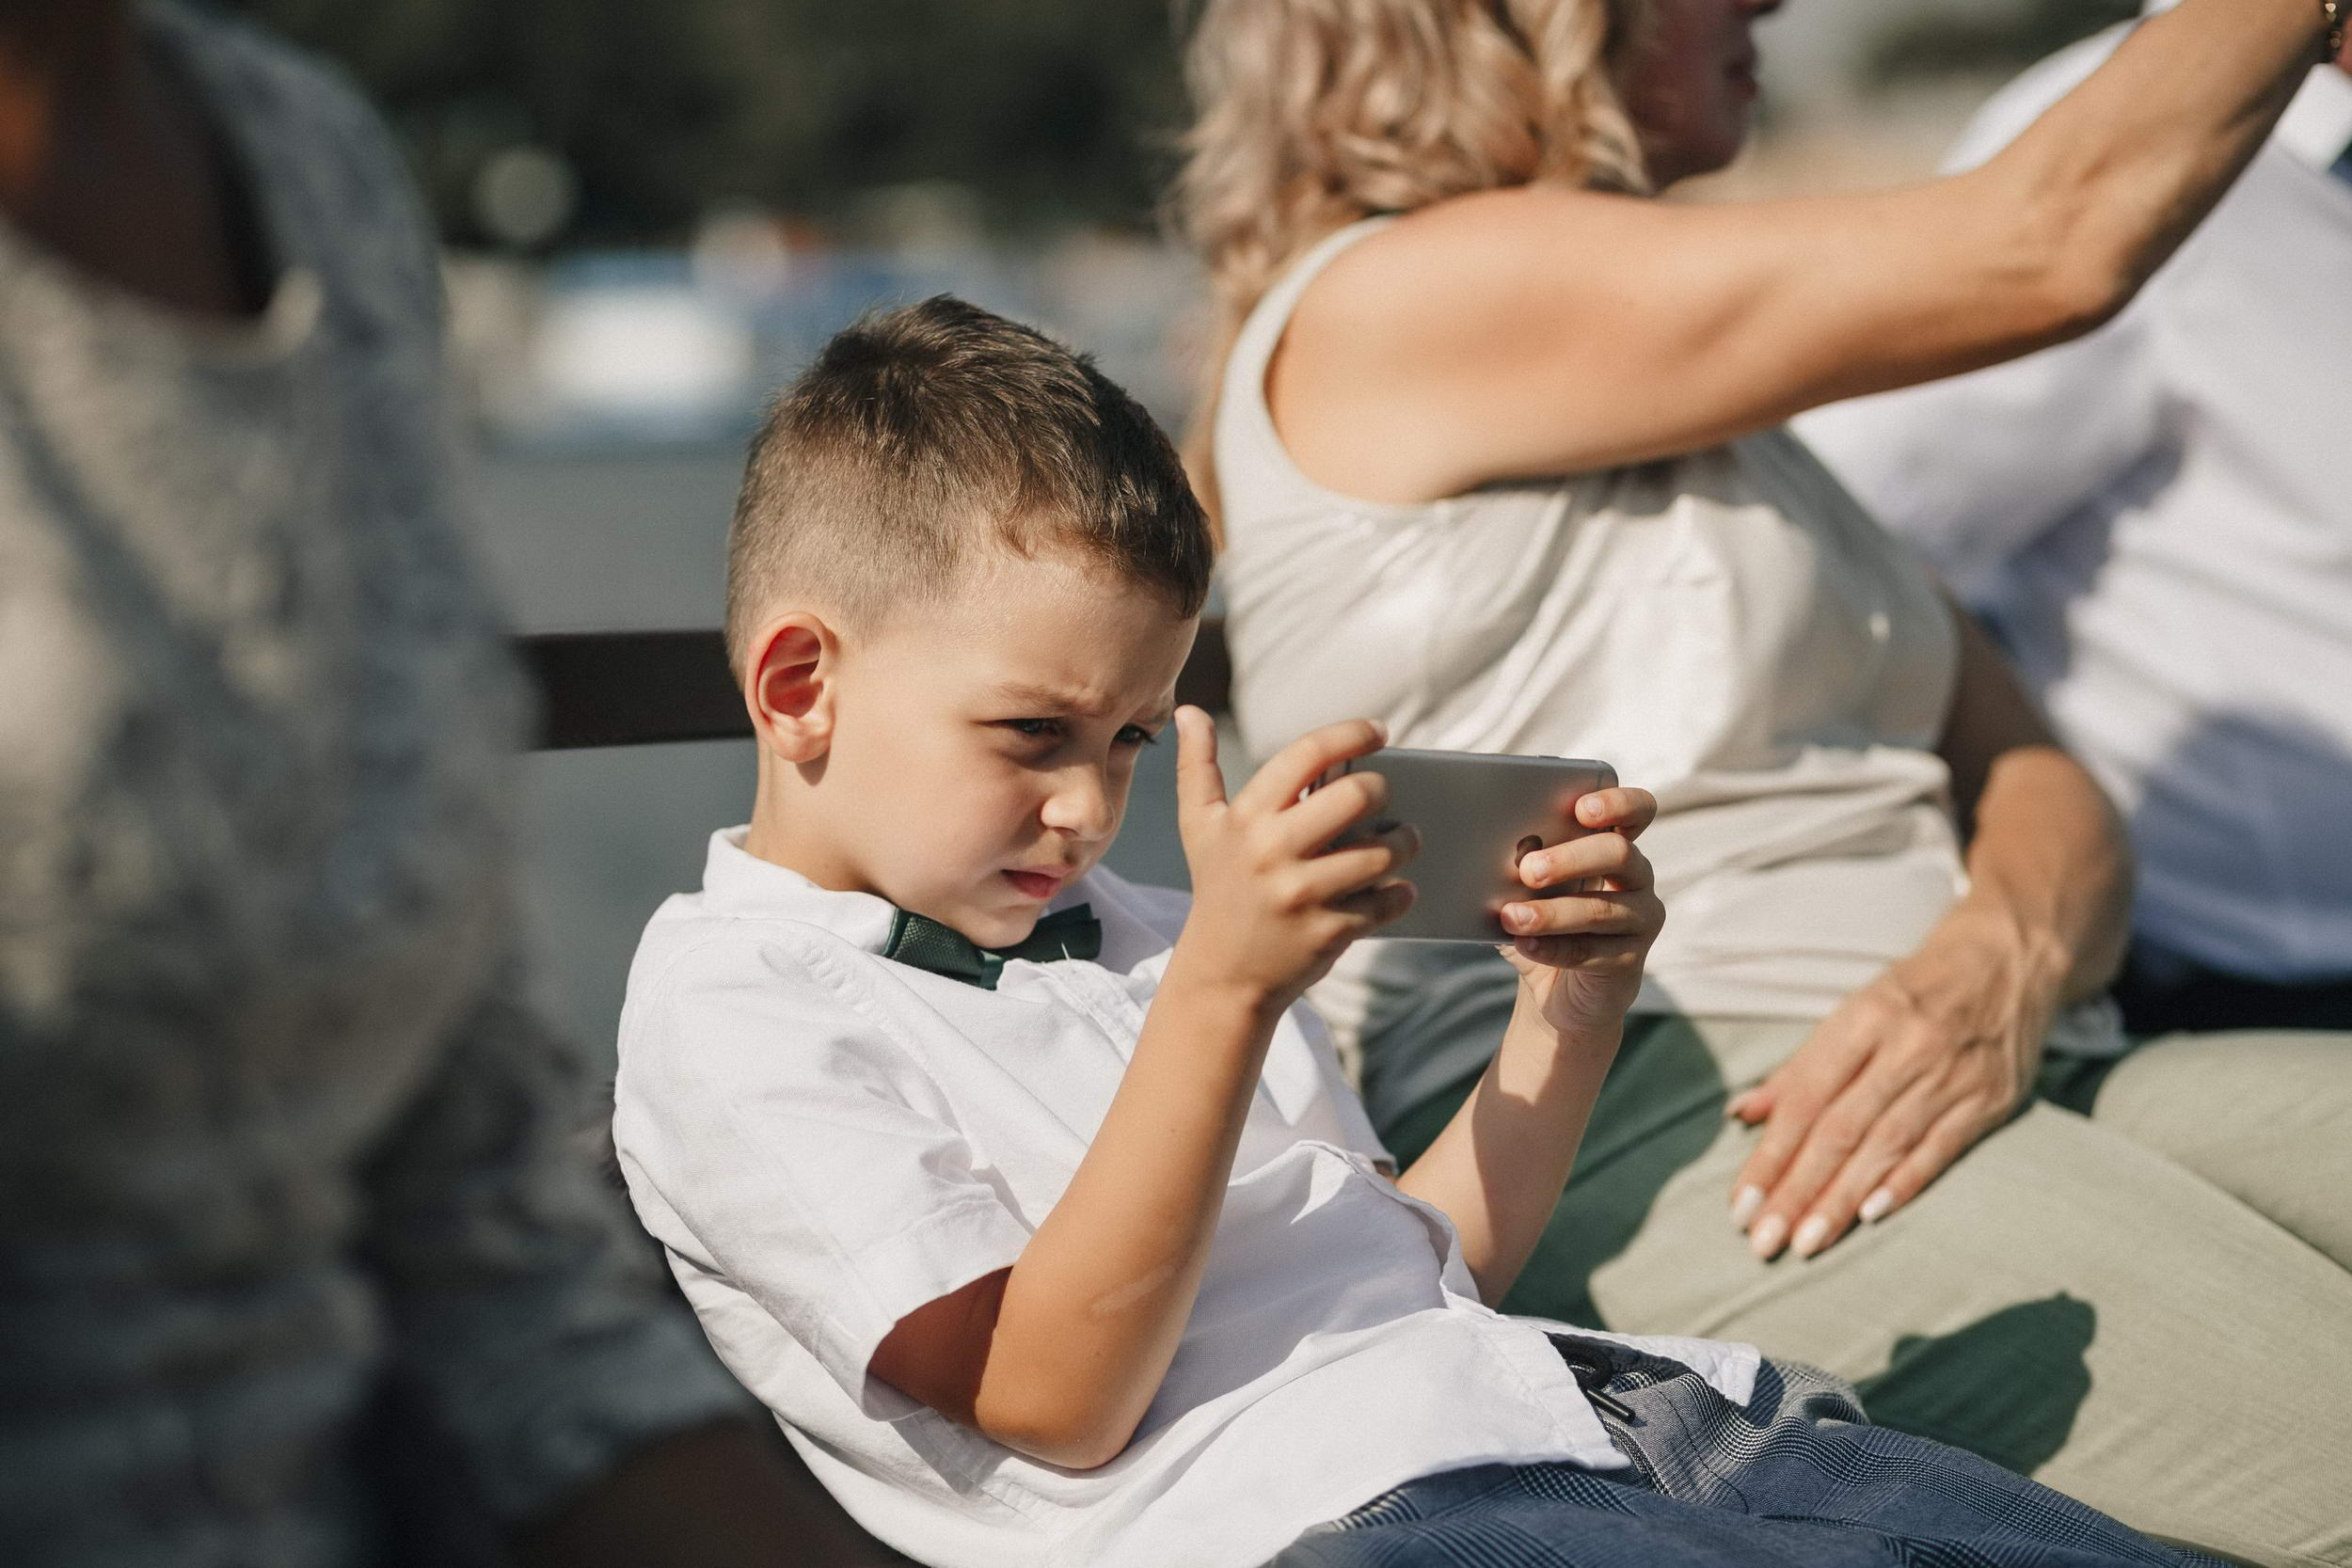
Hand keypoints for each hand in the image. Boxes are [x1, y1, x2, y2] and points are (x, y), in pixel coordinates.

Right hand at [1168, 708, 1417, 1014]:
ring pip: (1383, 851)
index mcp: (1248, 817)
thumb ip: (1196, 767)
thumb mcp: (1200, 827)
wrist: (1222, 974)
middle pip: (1357, 796)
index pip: (1308, 754)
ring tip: (1399, 841)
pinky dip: (1400, 893)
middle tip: (1382, 797)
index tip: (1379, 732)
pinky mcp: (1329, 931)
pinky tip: (1395, 888)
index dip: (1352, 733)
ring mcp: (1303, 894)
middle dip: (1382, 790)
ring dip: (1403, 841)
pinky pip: (1388, 901)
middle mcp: (1273, 851)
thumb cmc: (1218, 889)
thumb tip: (1189, 712)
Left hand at [1496, 787, 1662, 1034]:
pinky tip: (1523, 944)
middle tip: (1528, 870)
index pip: (1636, 811)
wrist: (1555, 992)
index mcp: (1613, 845)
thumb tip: (1507, 851)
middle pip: (1618, 853)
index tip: (1582, 809)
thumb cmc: (1540, 923)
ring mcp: (1640, 919)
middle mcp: (1637, 877)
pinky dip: (1553, 947)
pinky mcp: (1630, 961)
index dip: (1618, 804)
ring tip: (1510, 916)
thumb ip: (1521, 866)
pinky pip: (1592, 951)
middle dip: (1570, 858)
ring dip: (1551, 912)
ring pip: (1602, 908)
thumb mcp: (1525, 890)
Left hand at [1726, 912, 2058, 1260]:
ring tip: (1806, 1243)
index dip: (1771, 1155)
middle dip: (1797, 1191)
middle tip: (1764, 1242)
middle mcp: (1906, 1048)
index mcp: (1863, 1020)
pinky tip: (1872, 1216)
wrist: (2010, 958)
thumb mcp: (1852, 1012)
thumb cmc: (1914, 993)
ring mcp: (1952, 1075)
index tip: (1741, 1204)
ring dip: (1842, 1200)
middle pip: (1840, 1130)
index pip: (1805, 1100)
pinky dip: (1905, 1183)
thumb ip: (1798, 1069)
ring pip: (1886, 1146)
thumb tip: (1740, 1113)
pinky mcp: (1991, 1099)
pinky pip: (1941, 1148)